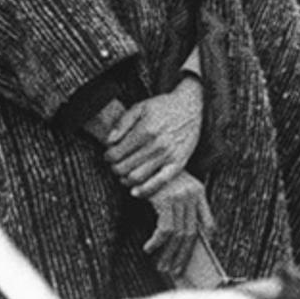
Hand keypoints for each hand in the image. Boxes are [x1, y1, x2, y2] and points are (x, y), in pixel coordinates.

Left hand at [97, 77, 203, 198]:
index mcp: (145, 130)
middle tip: (115, 165)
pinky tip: (135, 192)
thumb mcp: (140, 107)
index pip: (116, 153)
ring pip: (137, 177)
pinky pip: (159, 183)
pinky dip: (144, 191)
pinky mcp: (178, 164)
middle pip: (124, 167)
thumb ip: (122, 123)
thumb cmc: (164, 107)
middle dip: (114, 168)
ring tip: (124, 174)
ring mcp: (168, 156)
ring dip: (125, 179)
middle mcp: (156, 145)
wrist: (191, 107)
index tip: (108, 155)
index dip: (108, 157)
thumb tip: (109, 142)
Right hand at [142, 176, 223, 285]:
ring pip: (179, 234)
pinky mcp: (167, 200)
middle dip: (183, 255)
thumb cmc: (150, 174)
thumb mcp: (171, 187)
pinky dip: (157, 242)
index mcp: (198, 191)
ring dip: (170, 253)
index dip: (205, 242)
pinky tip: (149, 248)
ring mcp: (181, 197)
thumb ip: (180, 205)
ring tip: (162, 266)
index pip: (209, 223)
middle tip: (176, 270)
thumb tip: (178, 236)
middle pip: (193, 233)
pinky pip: (165, 229)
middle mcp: (192, 194)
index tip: (196, 256)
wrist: (137, 155)